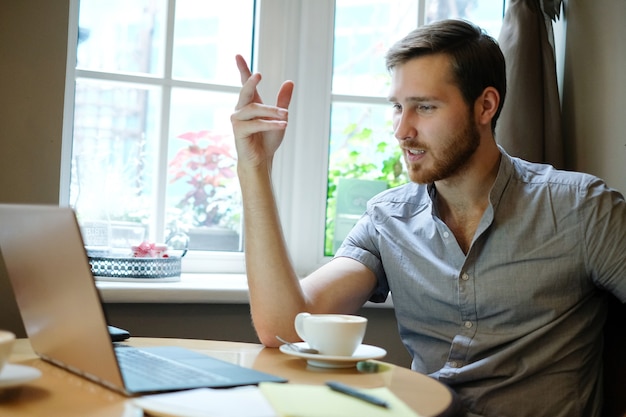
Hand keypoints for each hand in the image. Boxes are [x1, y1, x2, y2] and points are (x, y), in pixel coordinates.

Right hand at [230, 54, 293, 169]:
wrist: (261, 159)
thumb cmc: (268, 139)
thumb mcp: (280, 117)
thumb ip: (283, 101)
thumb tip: (289, 81)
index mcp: (250, 103)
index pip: (245, 83)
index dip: (242, 69)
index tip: (238, 55)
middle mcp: (241, 109)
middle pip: (246, 91)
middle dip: (251, 82)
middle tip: (259, 74)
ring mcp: (237, 119)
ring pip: (255, 109)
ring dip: (272, 112)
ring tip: (286, 117)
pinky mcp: (238, 131)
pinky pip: (256, 123)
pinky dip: (270, 124)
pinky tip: (282, 125)